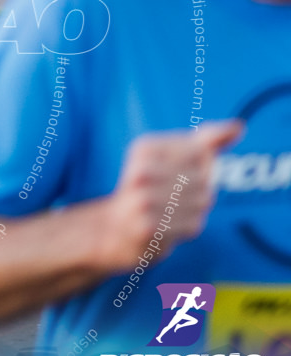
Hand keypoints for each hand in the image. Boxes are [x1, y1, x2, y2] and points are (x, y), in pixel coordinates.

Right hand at [101, 121, 242, 271]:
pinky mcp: (148, 228)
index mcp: (143, 147)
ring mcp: (143, 200)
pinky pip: (193, 225)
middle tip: (172, 196)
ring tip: (170, 211)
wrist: (115, 228)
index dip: (200, 164)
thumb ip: (205, 140)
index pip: (200, 151)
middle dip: (199, 189)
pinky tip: (168, 226)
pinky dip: (186, 227)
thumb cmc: (151, 187)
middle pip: (204, 177)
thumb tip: (239, 127)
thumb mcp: (171, 155)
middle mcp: (140, 171)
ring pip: (203, 201)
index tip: (175, 172)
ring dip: (194, 209)